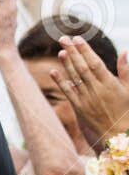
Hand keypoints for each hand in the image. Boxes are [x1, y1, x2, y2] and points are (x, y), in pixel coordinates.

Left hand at [55, 36, 128, 150]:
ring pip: (74, 78)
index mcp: (110, 84)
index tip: (78, 39)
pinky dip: (60, 82)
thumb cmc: (127, 111)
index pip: (95, 63)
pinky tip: (53, 72)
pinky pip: (68, 93)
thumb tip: (125, 51)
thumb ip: (126, 70)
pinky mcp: (79, 108)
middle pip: (82, 67)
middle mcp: (96, 90)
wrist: (118, 135)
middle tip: (63, 38)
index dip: (85, 50)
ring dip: (66, 64)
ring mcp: (86, 99)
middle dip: (73, 52)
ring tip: (60, 51)